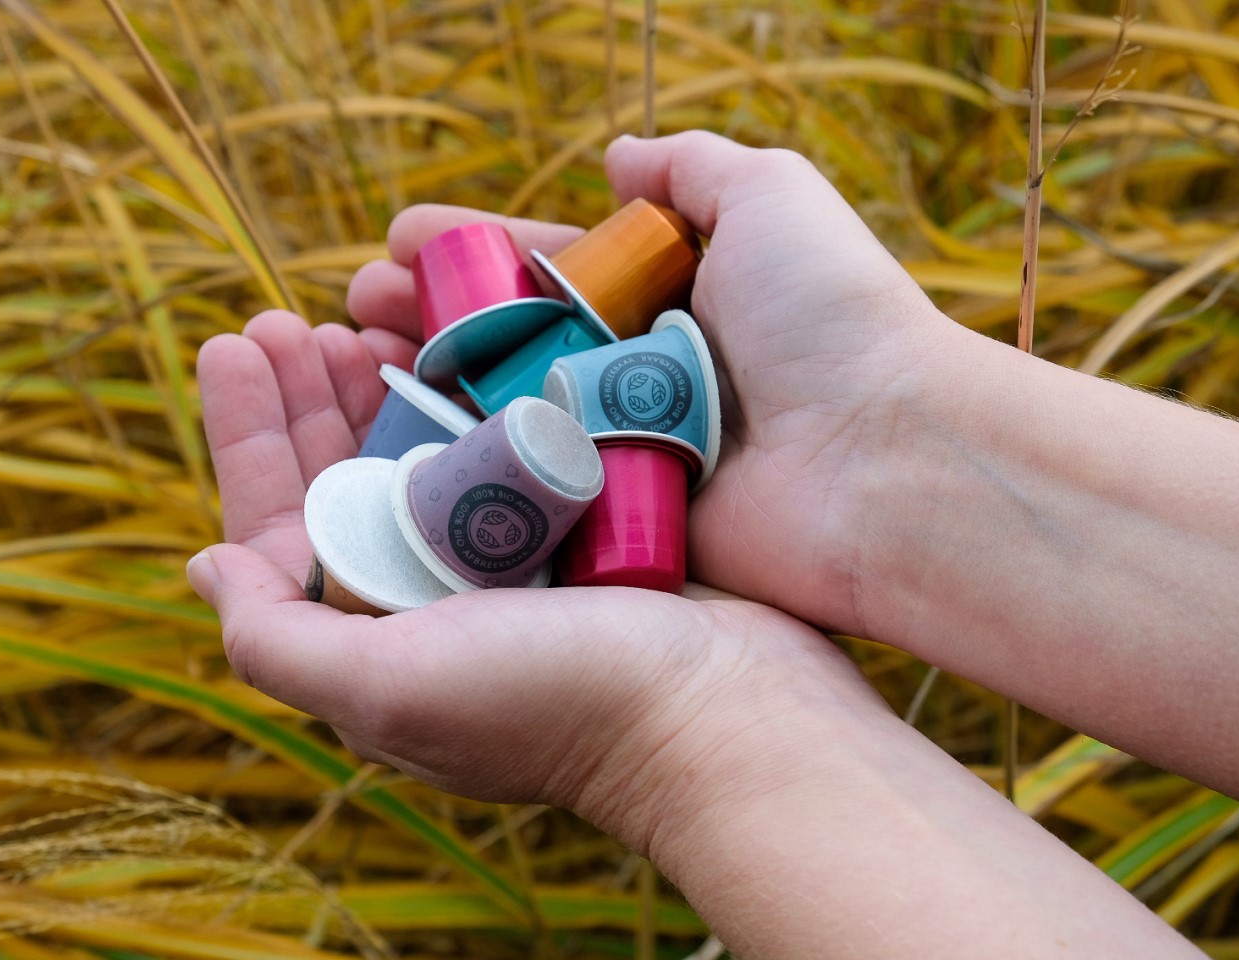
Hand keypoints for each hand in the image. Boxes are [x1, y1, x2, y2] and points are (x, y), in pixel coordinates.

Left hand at [189, 313, 890, 851]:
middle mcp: (427, 605)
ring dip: (381, 384)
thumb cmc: (554, 701)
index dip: (250, 435)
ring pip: (420, 454)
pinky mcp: (575, 531)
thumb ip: (278, 640)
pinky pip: (500, 444)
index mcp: (371, 640)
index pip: (281, 526)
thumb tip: (206, 565)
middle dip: (308, 397)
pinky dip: (469, 392)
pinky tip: (452, 342)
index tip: (237, 345)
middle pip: (344, 481)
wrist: (727, 711)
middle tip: (290, 317)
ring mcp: (503, 566)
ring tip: (357, 318)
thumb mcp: (388, 688)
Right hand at [347, 131, 957, 634]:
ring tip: (357, 358)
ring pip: (502, 415)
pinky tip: (395, 448)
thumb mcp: (774, 197)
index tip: (401, 241)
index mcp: (669, 302)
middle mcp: (637, 378)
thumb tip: (619, 158)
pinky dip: (463, 470)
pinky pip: (526, 491)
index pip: (548, 270)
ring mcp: (623, 453)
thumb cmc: (831, 319)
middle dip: (430, 317)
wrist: (881, 459)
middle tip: (359, 304)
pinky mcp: (616, 523)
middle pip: (509, 343)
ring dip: (427, 388)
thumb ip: (694, 168)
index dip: (472, 254)